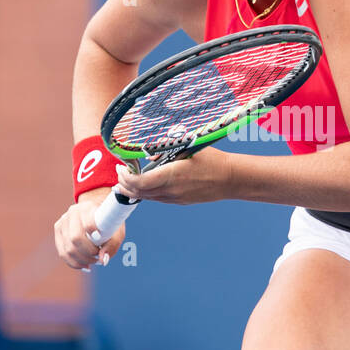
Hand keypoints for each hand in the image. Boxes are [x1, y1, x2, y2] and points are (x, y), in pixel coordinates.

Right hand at [54, 188, 124, 272]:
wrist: (98, 213)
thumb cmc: (109, 223)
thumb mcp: (117, 231)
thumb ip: (112, 245)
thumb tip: (102, 261)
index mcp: (88, 208)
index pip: (88, 224)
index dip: (94, 238)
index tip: (101, 247)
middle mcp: (73, 212)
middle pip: (75, 238)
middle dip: (88, 253)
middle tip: (98, 256)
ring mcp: (63, 222)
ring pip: (68, 249)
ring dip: (82, 260)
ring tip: (93, 261)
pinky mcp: (58, 231)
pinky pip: (63, 253)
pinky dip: (74, 263)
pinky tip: (85, 266)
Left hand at [116, 146, 234, 205]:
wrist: (230, 179)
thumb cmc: (212, 160)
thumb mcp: (189, 148)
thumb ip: (167, 150)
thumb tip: (149, 155)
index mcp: (171, 176)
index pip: (139, 182)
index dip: (126, 177)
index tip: (121, 167)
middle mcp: (171, 191)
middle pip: (138, 192)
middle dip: (124, 184)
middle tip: (119, 173)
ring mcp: (175, 198)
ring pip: (146, 198)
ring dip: (133, 190)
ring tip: (125, 181)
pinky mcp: (179, 201)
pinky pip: (157, 199)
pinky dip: (145, 193)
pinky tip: (144, 185)